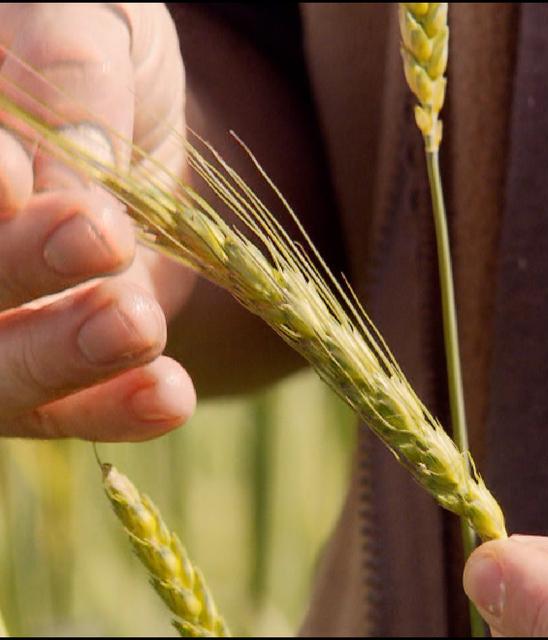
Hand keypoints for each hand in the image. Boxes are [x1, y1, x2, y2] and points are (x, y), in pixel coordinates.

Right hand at [0, 3, 195, 440]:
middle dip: (18, 268)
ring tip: (138, 325)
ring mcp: (5, 320)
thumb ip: (71, 72)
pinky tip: (169, 395)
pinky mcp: (66, 365)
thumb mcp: (92, 26)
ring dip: (64, 356)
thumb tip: (81, 162)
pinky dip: (116, 409)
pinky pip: (73, 409)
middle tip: (100, 237)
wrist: (149, 133)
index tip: (11, 173)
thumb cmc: (105, 61)